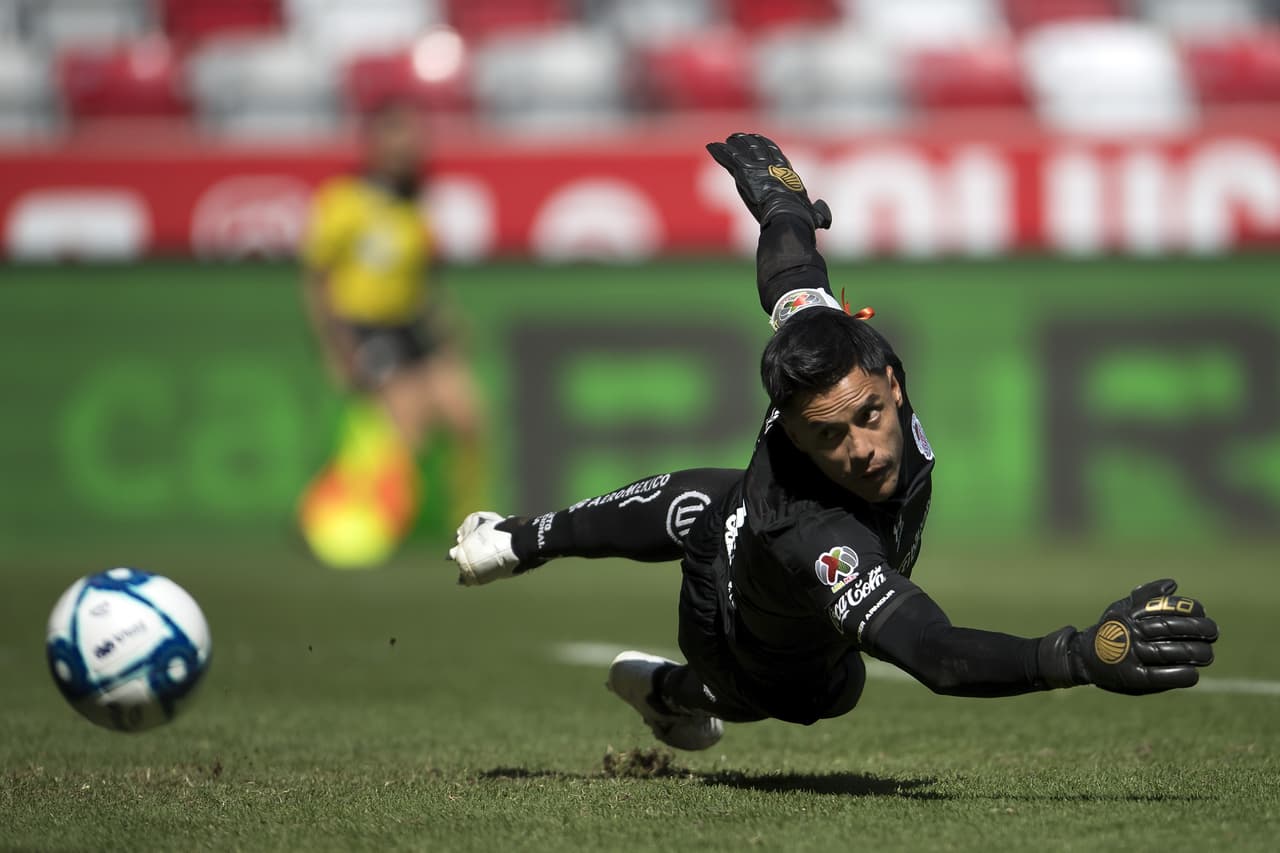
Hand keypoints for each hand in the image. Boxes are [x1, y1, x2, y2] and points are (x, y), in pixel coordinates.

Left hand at [706, 132, 831, 229]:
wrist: (788, 216)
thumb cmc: (802, 219)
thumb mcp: (815, 216)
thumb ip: (819, 213)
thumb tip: (824, 216)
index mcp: (788, 173)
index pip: (776, 154)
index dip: (767, 146)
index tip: (761, 141)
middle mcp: (773, 166)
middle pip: (758, 148)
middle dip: (749, 142)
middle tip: (739, 137)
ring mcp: (758, 167)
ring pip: (743, 150)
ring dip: (734, 144)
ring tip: (727, 140)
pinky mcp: (744, 172)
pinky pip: (729, 159)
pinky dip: (719, 152)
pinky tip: (712, 147)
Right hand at [1039, 579, 1217, 694]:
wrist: (1084, 657)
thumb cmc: (1111, 632)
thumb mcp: (1122, 609)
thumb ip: (1146, 597)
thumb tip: (1172, 584)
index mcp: (1129, 615)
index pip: (1164, 607)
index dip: (1188, 609)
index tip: (1203, 611)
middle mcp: (1129, 633)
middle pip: (1170, 628)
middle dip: (1198, 630)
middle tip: (1214, 632)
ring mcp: (1130, 655)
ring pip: (1168, 652)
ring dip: (1195, 653)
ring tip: (1208, 654)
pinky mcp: (1132, 678)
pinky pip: (1161, 676)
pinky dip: (1181, 675)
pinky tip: (1194, 673)